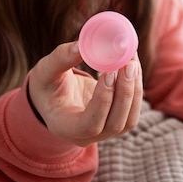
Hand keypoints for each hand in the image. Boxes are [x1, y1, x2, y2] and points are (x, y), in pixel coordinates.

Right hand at [27, 41, 142, 146]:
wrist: (54, 95)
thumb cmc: (47, 84)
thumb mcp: (46, 70)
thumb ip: (61, 59)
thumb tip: (82, 45)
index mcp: (65, 128)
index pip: (89, 125)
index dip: (103, 101)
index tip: (109, 72)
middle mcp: (86, 136)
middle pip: (114, 124)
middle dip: (124, 93)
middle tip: (128, 63)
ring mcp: (104, 133)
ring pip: (129, 120)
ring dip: (134, 90)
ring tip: (132, 61)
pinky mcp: (117, 122)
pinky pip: (133, 111)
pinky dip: (136, 89)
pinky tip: (133, 67)